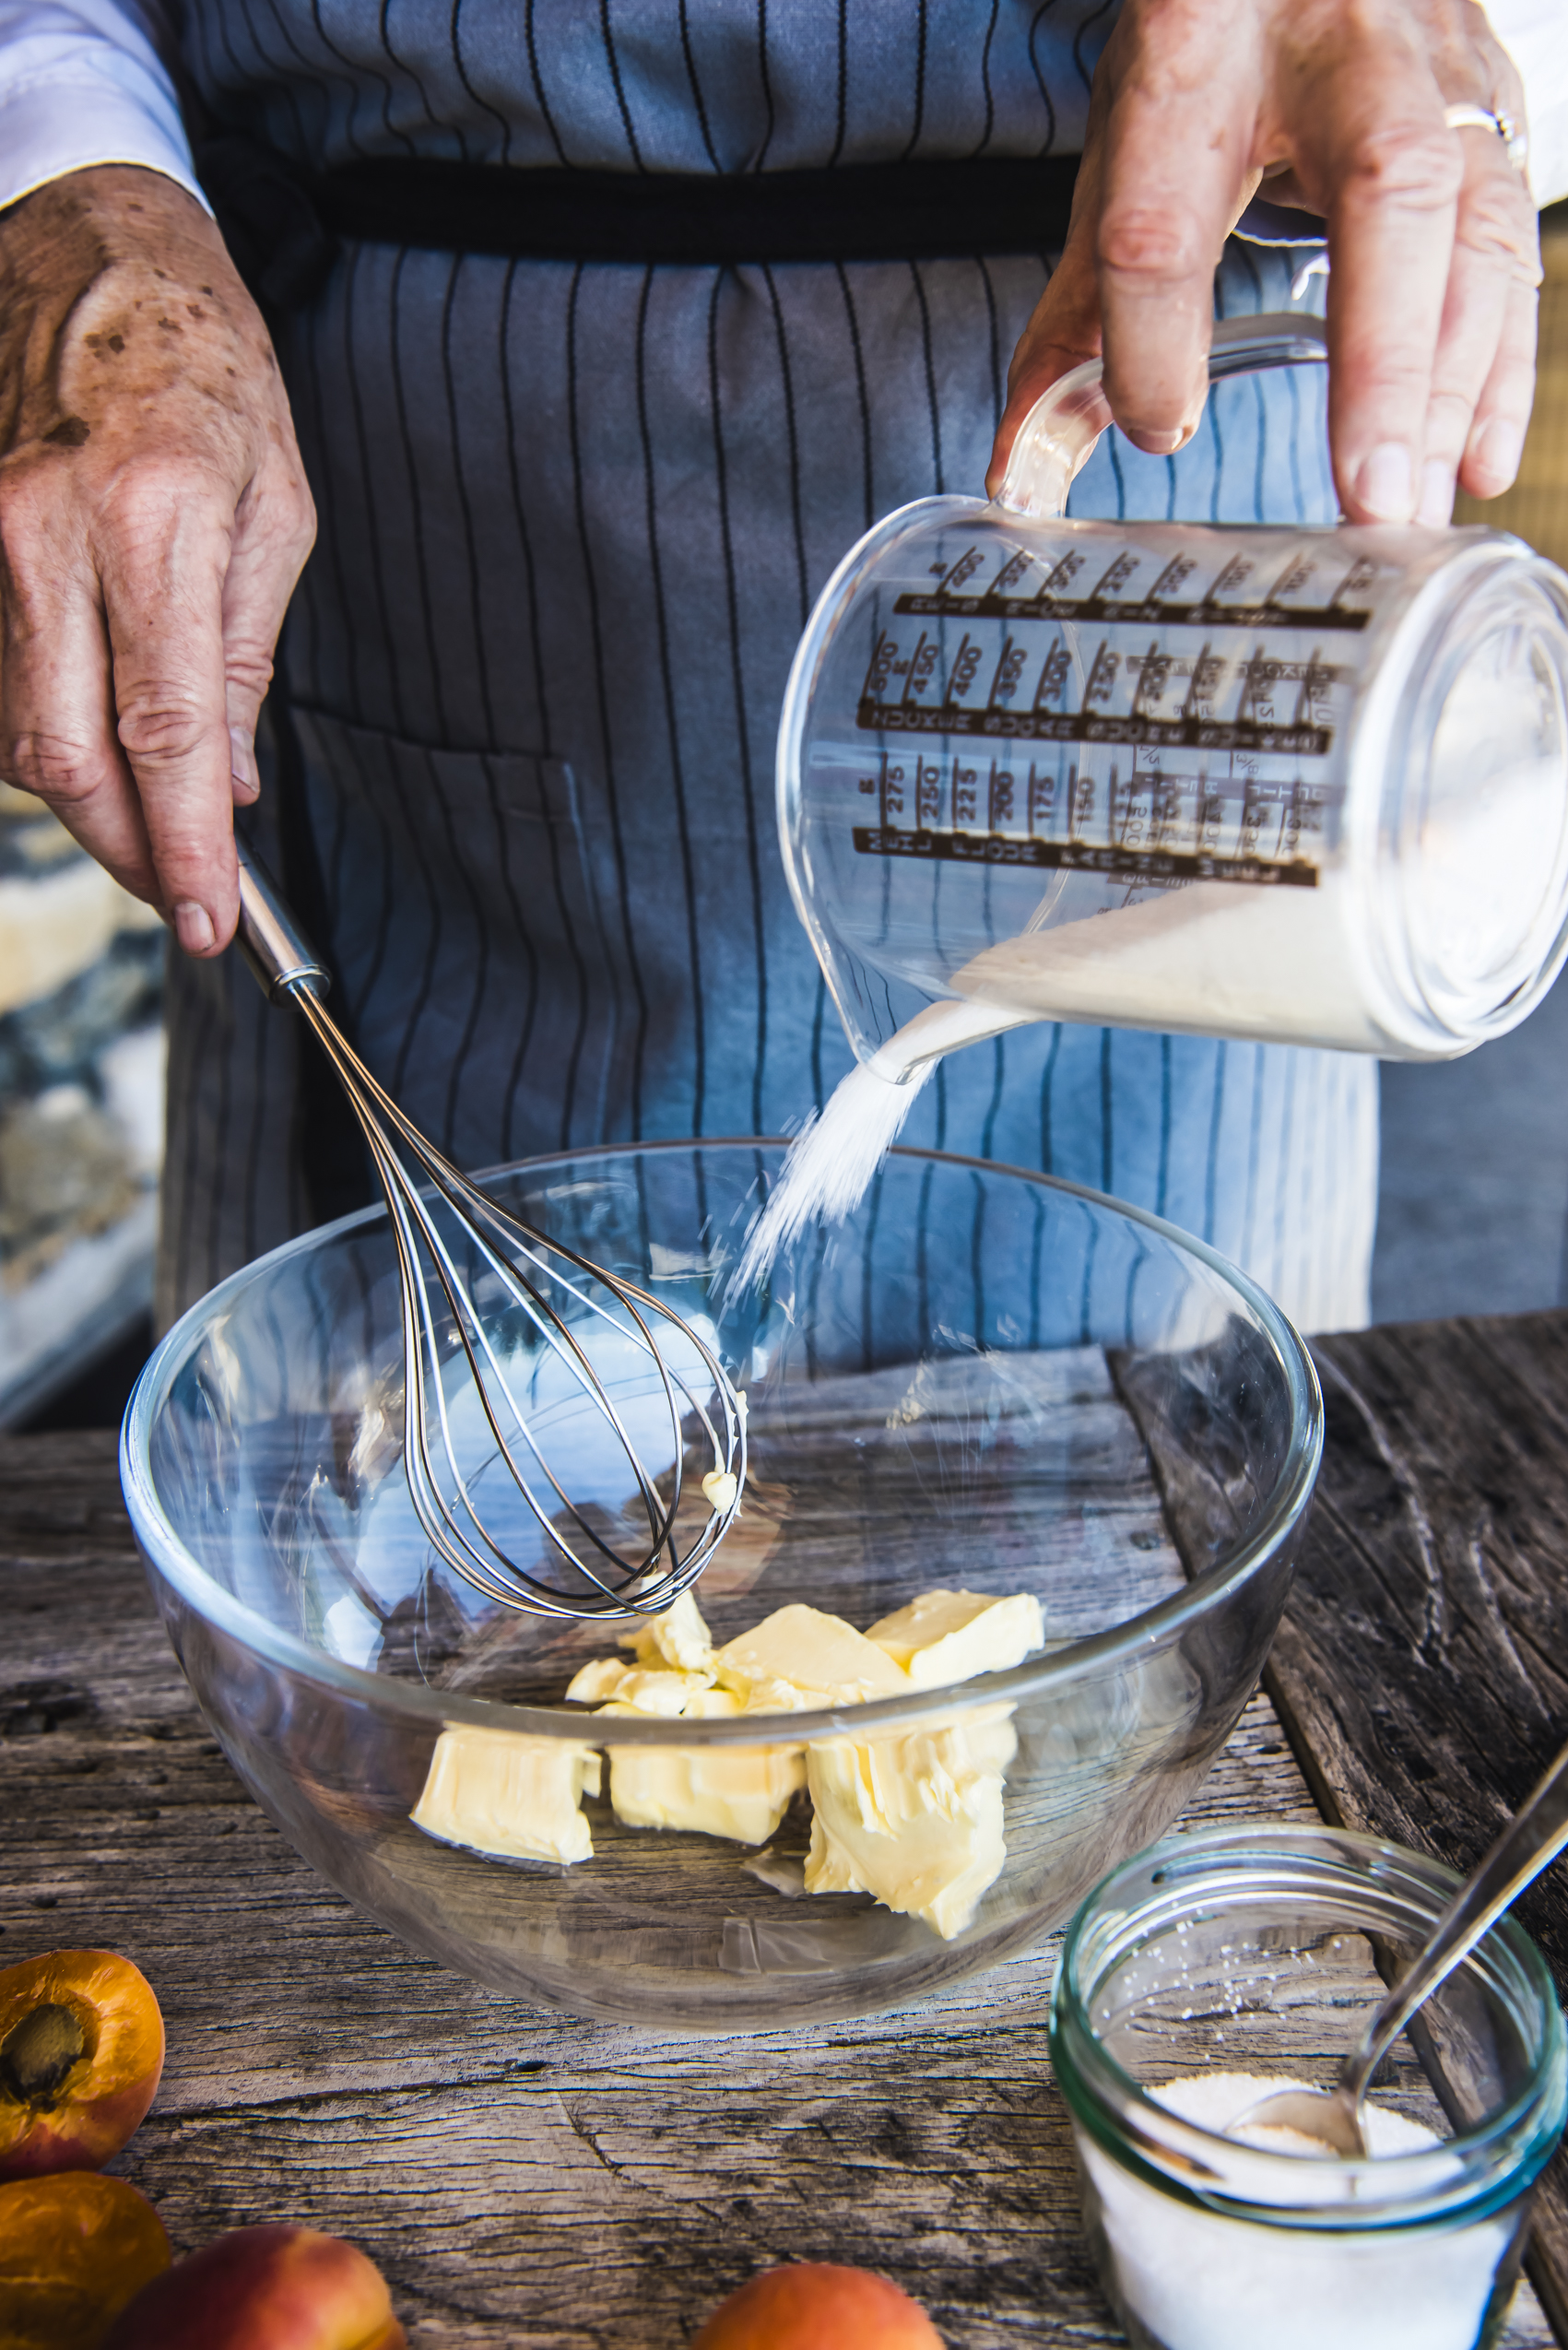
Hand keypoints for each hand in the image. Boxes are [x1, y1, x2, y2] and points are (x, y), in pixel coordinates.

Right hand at [0, 165, 314, 953]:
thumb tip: (227, 783)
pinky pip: (3, 684)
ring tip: (161, 831)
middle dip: (128, 851)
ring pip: (22, 733)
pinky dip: (57, 741)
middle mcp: (50, 536)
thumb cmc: (210, 370)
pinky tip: (111, 753)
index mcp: (155, 524)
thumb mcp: (277, 510)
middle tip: (186, 898)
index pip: (165, 732)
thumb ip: (246, 655)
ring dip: (92, 806)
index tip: (210, 919)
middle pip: (67, 756)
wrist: (95, 248)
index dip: (185, 844)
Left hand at [988, 0, 1540, 526]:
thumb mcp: (1123, 154)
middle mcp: (1338, 47)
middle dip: (1383, 361)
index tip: (1156, 427)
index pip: (1167, 208)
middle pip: (1385, 191)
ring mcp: (1437, 69)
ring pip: (1472, 225)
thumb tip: (1022, 470)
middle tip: (1368, 499)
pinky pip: (1514, 245)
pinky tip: (1476, 462)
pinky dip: (1501, 367)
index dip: (1154, 334)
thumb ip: (1075, 318)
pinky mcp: (1494, 109)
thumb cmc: (1208, 55)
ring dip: (1451, 389)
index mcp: (1196, 53)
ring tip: (1412, 512)